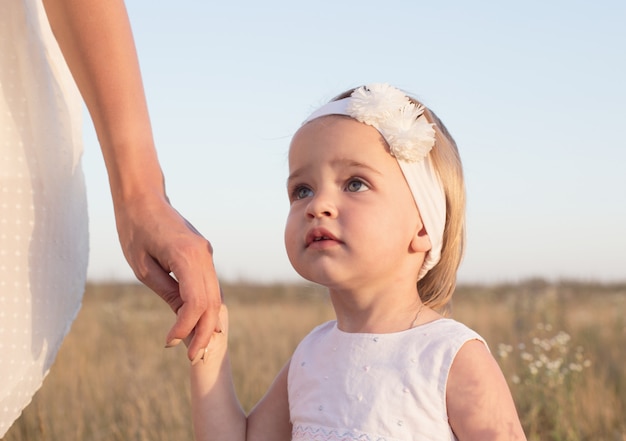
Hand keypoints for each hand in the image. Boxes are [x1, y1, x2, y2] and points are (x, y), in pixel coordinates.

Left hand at [114, 193, 220, 360]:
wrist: (143, 198)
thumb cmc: (135, 229)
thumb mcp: (143, 266)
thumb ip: (167, 291)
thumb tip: (182, 317)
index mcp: (187, 256)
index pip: (196, 302)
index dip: (185, 327)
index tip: (170, 343)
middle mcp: (204, 255)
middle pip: (212, 302)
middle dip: (203, 332)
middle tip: (191, 357)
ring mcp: (206, 254)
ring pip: (216, 295)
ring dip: (207, 322)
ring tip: (196, 346)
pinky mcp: (203, 254)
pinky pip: (210, 285)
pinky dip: (207, 307)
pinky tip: (200, 324)